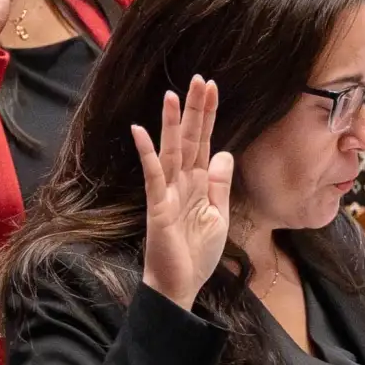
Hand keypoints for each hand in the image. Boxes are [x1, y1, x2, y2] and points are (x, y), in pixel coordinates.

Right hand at [138, 77, 235, 308]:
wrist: (181, 285)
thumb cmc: (197, 254)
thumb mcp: (218, 215)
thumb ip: (219, 184)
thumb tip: (225, 153)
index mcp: (197, 183)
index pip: (204, 142)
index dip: (208, 116)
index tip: (211, 88)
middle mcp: (181, 182)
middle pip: (189, 139)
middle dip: (194, 110)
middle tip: (198, 79)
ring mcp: (167, 193)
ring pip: (170, 151)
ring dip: (171, 124)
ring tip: (172, 95)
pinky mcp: (158, 208)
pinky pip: (152, 177)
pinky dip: (146, 154)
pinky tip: (139, 131)